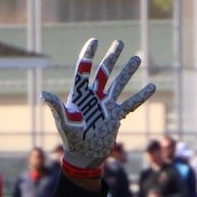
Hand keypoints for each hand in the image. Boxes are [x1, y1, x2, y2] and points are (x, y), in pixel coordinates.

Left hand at [42, 38, 155, 175]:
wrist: (84, 156)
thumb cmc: (71, 140)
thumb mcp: (64, 123)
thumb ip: (56, 107)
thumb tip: (43, 93)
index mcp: (80, 96)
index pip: (84, 70)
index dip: (88, 55)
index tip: (95, 40)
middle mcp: (94, 97)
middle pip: (104, 72)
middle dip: (112, 57)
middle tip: (120, 42)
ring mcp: (106, 106)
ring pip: (119, 84)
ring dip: (128, 71)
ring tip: (137, 58)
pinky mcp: (116, 116)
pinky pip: (131, 103)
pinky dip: (142, 96)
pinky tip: (152, 87)